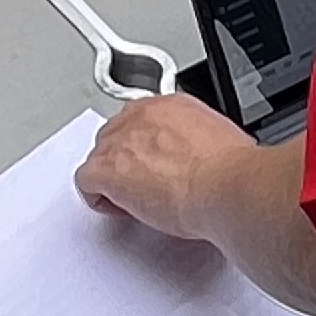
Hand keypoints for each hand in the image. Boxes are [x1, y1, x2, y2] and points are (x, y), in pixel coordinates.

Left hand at [78, 92, 258, 239]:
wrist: (224, 184)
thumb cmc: (230, 169)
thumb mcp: (222, 139)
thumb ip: (200, 142)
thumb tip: (205, 158)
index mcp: (170, 106)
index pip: (141, 121)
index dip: (145, 148)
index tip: (155, 165)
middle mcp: (141, 116)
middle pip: (114, 136)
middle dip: (125, 161)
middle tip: (145, 186)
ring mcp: (121, 142)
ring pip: (98, 157)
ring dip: (112, 179)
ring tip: (134, 201)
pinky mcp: (108, 171)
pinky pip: (85, 181)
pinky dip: (97, 197)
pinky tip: (118, 209)